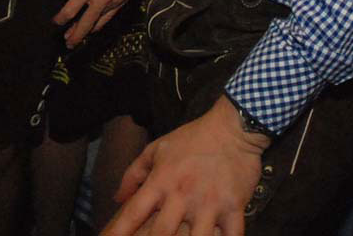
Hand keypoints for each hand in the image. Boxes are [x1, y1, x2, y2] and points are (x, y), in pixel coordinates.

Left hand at [53, 0, 152, 47]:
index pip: (71, 10)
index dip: (61, 19)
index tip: (56, 22)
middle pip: (85, 24)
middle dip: (74, 35)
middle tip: (67, 43)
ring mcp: (114, 2)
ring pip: (99, 23)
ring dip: (88, 31)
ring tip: (78, 37)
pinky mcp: (124, 1)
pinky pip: (110, 17)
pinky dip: (101, 23)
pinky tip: (95, 26)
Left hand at [103, 96, 266, 235]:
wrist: (233, 127)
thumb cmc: (193, 138)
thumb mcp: (158, 148)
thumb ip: (134, 173)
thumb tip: (118, 199)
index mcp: (161, 181)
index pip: (133, 213)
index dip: (118, 233)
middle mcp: (182, 195)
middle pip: (161, 234)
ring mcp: (209, 204)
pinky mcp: (234, 207)